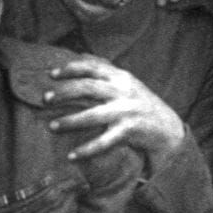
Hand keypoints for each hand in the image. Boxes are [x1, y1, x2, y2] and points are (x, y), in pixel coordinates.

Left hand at [45, 56, 184, 168]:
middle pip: (87, 87)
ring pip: (92, 115)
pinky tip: (72, 155)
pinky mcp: (130, 131)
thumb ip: (108, 73)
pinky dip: (86, 150)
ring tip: (52, 126)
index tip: (51, 74)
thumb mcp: (128, 84)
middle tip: (44, 100)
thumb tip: (80, 57)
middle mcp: (124, 91)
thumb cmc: (141, 105)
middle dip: (63, 93)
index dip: (70, 68)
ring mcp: (127, 111)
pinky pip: (103, 142)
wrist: (168, 129)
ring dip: (69, 121)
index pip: (92, 66)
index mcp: (121, 77)